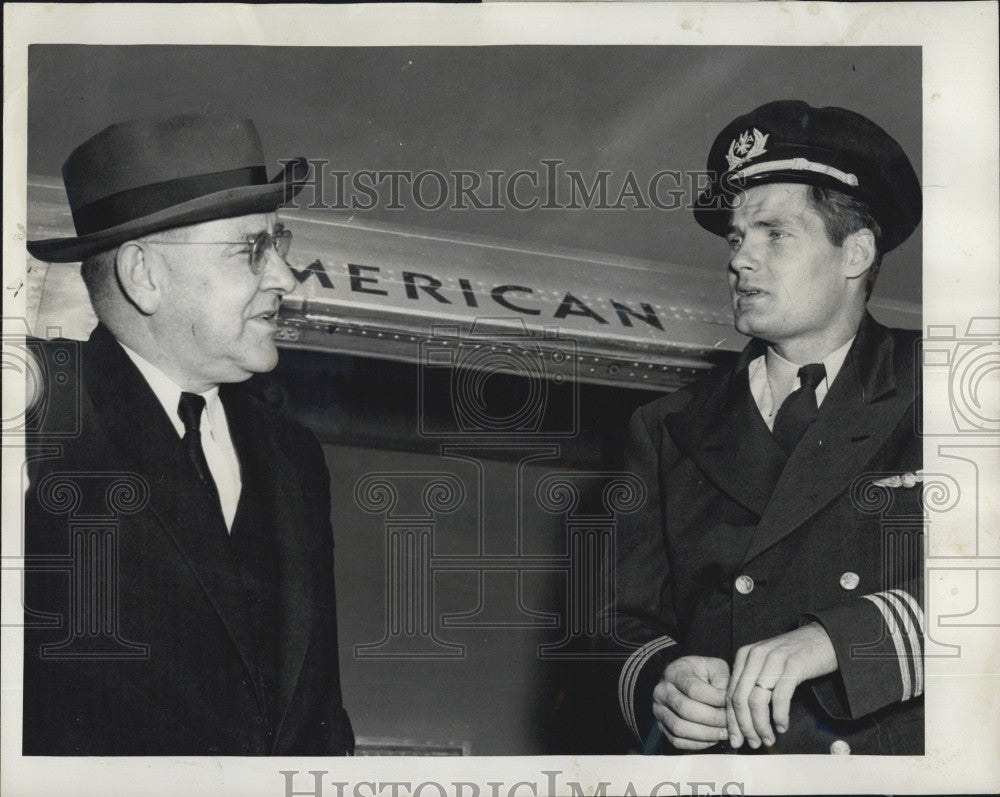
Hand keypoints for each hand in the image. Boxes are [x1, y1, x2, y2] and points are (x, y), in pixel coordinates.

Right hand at [652, 655, 730, 749]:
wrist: (686, 681)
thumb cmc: (705, 675)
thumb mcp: (716, 669)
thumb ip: (724, 684)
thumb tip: (733, 709)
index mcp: (675, 672)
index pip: (694, 689)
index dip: (716, 700)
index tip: (734, 704)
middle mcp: (661, 691)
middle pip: (686, 710)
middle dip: (713, 719)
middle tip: (732, 722)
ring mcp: (659, 710)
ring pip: (680, 728)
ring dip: (707, 734)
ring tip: (725, 732)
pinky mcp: (661, 726)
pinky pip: (677, 741)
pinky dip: (698, 743)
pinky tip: (714, 738)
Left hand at [725, 622, 836, 748]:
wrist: (824, 638)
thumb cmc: (794, 656)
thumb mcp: (766, 664)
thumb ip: (752, 683)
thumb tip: (742, 718)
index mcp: (744, 656)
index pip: (730, 693)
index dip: (732, 721)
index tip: (736, 740)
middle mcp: (755, 656)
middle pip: (740, 699)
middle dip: (744, 726)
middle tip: (753, 743)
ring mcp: (773, 659)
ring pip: (756, 700)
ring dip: (761, 725)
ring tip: (768, 738)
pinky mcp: (793, 665)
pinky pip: (780, 696)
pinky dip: (779, 716)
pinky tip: (782, 726)